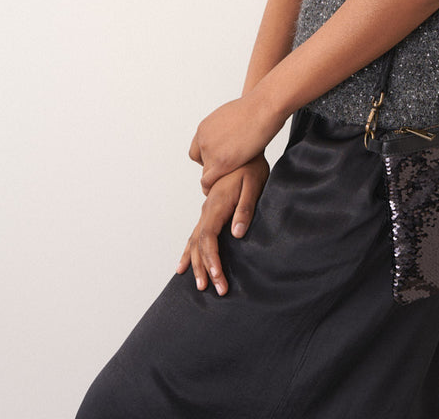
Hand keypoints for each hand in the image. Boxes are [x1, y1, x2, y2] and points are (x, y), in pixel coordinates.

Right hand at [175, 154, 269, 295]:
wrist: (245, 150)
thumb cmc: (251, 166)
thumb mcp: (254, 184)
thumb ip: (245, 209)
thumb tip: (237, 234)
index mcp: (216, 204)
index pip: (208, 238)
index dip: (211, 259)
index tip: (218, 277)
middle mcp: (207, 209)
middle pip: (199, 244)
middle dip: (205, 269)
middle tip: (215, 290)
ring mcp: (206, 210)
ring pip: (194, 241)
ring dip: (196, 263)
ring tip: (199, 284)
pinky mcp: (210, 210)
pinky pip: (195, 234)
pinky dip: (189, 251)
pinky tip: (184, 264)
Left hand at [189, 90, 284, 192]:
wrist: (264, 107)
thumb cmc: (256, 107)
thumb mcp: (232, 115)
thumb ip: (225, 128)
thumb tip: (231, 133)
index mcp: (204, 127)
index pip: (197, 149)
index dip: (208, 156)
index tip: (221, 158)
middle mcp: (203, 139)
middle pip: (201, 161)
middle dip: (212, 165)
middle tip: (230, 166)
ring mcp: (211, 151)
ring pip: (206, 172)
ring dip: (217, 175)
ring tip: (232, 176)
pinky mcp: (221, 163)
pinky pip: (208, 181)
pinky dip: (213, 186)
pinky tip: (222, 188)